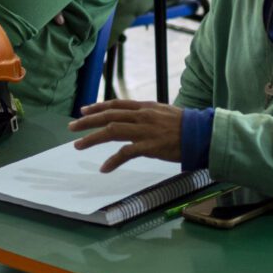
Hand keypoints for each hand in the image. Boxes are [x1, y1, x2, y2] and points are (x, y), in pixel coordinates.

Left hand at [67, 100, 185, 171]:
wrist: (201, 134)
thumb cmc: (185, 125)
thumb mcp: (163, 112)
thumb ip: (146, 114)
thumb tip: (135, 115)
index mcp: (144, 107)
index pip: (115, 104)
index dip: (97, 107)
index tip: (83, 111)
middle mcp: (141, 116)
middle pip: (108, 116)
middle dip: (87, 122)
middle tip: (72, 128)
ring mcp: (144, 130)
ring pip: (112, 132)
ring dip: (92, 139)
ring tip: (78, 146)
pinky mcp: (149, 146)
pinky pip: (126, 153)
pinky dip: (113, 161)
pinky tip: (104, 168)